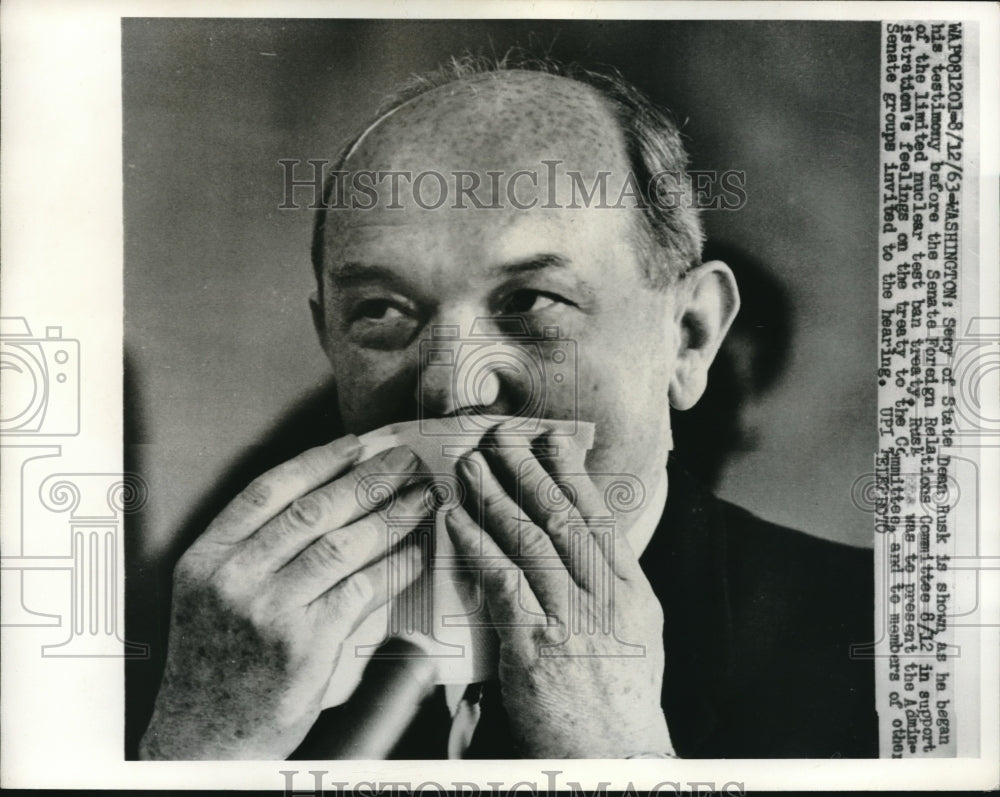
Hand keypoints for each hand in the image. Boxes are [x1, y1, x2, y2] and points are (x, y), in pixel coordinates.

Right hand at [140, 437, 428, 759]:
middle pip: (312, 511)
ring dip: (390, 517)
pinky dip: (394, 567)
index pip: (267, 491)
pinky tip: (415, 553)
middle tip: (405, 462)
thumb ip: (253, 550)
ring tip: (421, 499)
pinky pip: (361, 590)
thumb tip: (329, 500)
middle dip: (367, 480)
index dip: (316, 461)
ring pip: (342, 545)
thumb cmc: (218, 663)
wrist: (207, 737)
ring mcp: (267, 612)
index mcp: (207, 558)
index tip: (355, 444)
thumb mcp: (211, 596)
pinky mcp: (304, 646)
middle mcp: (233, 579)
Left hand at [445, 432, 670, 757]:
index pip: (598, 515)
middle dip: (527, 470)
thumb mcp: (638, 631)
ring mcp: (570, 620)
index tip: (550, 439)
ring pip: (530, 541)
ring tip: (470, 466)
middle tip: (499, 436)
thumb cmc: (620, 694)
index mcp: (630, 590)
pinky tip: (456, 521)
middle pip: (561, 517)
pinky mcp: (535, 646)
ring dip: (496, 496)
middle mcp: (603, 597)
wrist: (613, 754)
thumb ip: (612, 581)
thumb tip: (587, 535)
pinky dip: (476, 545)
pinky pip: (502, 582)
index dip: (570, 472)